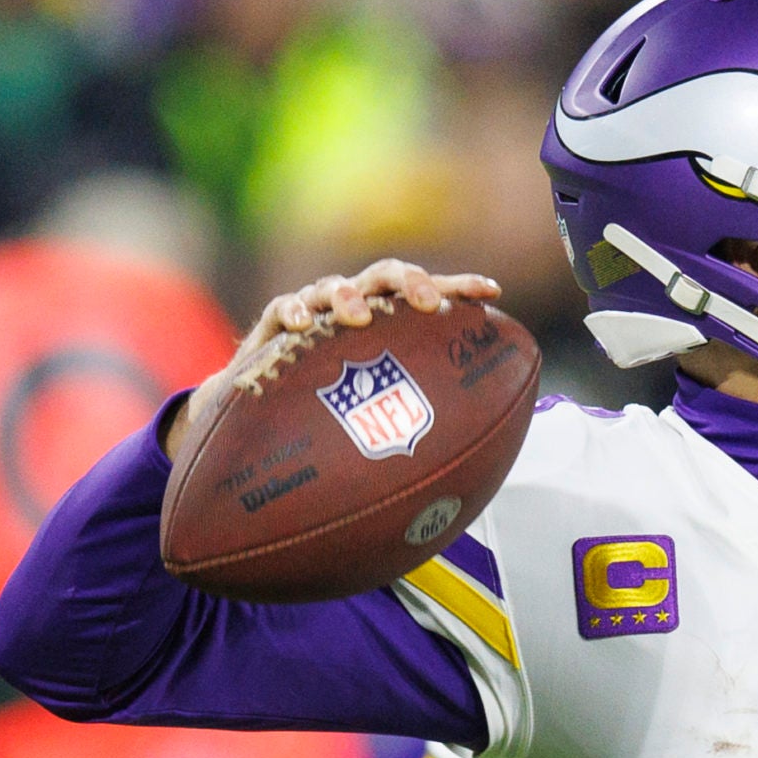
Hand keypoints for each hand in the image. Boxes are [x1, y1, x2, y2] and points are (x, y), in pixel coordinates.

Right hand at [166, 260, 502, 460]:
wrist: (265, 426)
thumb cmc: (333, 425)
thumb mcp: (380, 428)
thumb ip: (416, 436)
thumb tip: (468, 480)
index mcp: (390, 326)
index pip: (429, 296)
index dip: (460, 288)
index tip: (492, 292)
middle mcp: (356, 311)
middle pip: (386, 277)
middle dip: (410, 282)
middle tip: (428, 304)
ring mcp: (316, 314)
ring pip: (335, 286)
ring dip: (350, 297)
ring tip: (359, 317)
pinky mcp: (274, 328)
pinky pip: (281, 309)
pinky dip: (294, 311)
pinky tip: (304, 325)